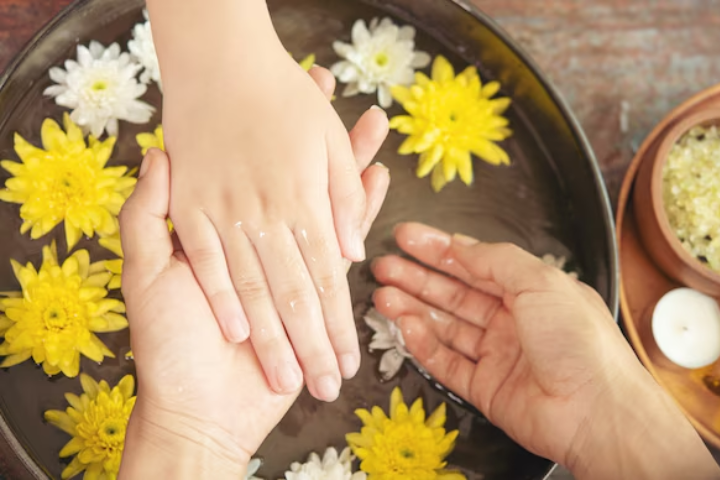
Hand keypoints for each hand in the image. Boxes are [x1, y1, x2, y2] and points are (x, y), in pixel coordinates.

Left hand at [118, 68, 389, 478]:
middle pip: (296, 180)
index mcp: (222, 232)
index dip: (271, 128)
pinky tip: (379, 182)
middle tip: (340, 94)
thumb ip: (147, 217)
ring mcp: (293, 264)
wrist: (198, 407)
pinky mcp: (317, 292)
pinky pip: (342, 245)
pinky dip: (361, 215)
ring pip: (327, 204)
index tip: (293, 89)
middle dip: (319, 141)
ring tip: (374, 128)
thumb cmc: (166, 344)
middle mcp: (261, 240)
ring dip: (350, 167)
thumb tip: (158, 156)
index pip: (254, 167)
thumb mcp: (145, 274)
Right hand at [371, 223, 718, 478]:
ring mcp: (497, 355)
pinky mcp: (485, 387)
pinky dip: (425, 345)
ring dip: (413, 309)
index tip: (407, 237)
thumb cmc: (579, 341)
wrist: (597, 412)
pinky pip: (447, 362)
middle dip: (417, 278)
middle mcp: (511, 320)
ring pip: (446, 326)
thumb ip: (495, 260)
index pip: (475, 264)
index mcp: (530, 291)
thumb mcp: (540, 282)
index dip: (439, 249)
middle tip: (384, 266)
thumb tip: (460, 244)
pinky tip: (406, 327)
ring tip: (382, 295)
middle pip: (454, 294)